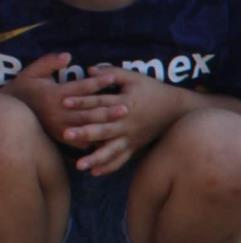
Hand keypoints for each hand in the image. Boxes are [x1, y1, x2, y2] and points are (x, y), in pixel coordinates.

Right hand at [2, 53, 127, 146]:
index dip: (97, 82)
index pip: (80, 88)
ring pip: (88, 128)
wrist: (10, 115)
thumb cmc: (25, 90)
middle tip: (127, 107)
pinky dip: (97, 141)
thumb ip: (49, 63)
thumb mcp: (32, 73)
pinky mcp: (62, 138)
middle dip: (108, 110)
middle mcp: (59, 113)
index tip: (113, 77)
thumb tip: (67, 56)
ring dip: (106, 126)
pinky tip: (114, 139)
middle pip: (88, 112)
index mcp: (54, 94)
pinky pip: (83, 142)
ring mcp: (61, 127)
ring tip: (123, 124)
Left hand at [63, 66, 185, 174]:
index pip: (100, 102)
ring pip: (111, 150)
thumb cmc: (152, 90)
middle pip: (104, 129)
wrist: (175, 109)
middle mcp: (127, 123)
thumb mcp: (134, 77)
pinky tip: (95, 172)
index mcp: (126, 104)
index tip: (63, 101)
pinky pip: (122, 159)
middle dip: (84, 132)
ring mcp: (131, 137)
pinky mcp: (135, 146)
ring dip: (95, 158)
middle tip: (65, 134)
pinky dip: (109, 167)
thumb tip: (89, 70)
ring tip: (79, 166)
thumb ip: (112, 72)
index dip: (82, 101)